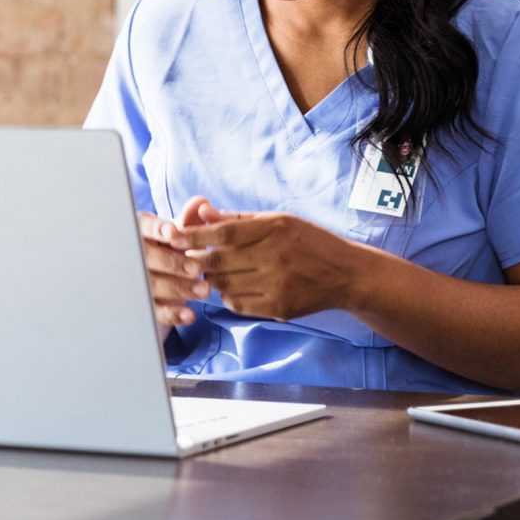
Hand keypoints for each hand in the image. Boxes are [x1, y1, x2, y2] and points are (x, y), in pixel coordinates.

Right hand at [137, 196, 211, 326]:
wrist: (156, 276)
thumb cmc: (169, 246)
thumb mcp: (178, 233)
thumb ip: (189, 219)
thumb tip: (201, 202)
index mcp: (141, 231)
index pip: (145, 227)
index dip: (158, 230)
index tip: (175, 234)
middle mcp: (134, 255)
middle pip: (148, 258)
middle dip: (173, 263)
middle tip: (197, 268)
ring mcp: (136, 281)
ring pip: (152, 285)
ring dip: (178, 288)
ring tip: (204, 290)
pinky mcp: (143, 305)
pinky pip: (154, 311)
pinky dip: (172, 314)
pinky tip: (189, 315)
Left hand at [182, 209, 358, 320]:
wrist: (345, 273)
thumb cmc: (309, 241)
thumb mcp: (279, 221)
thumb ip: (239, 220)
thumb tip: (202, 212)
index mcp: (275, 228)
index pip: (224, 233)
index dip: (195, 236)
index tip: (173, 236)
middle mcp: (276, 256)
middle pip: (220, 261)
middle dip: (196, 260)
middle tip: (185, 258)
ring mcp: (277, 284)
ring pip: (225, 285)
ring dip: (212, 279)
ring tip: (212, 272)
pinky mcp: (279, 307)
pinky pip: (238, 304)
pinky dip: (228, 296)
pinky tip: (234, 287)